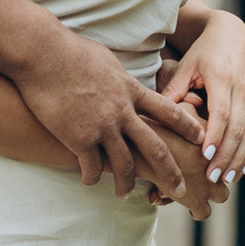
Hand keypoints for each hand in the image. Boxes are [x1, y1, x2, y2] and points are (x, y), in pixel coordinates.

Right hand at [20, 20, 206, 196]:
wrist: (43, 54)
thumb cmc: (69, 50)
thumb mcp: (106, 60)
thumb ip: (118, 77)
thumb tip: (121, 78)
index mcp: (131, 90)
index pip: (168, 111)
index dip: (187, 127)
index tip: (201, 138)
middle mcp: (122, 111)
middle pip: (155, 147)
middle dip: (170, 171)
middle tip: (180, 189)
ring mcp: (102, 127)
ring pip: (125, 164)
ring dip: (127, 183)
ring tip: (126, 195)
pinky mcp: (79, 138)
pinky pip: (92, 167)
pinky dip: (92, 177)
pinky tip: (89, 181)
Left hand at [155, 7, 244, 194]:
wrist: (234, 34)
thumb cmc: (204, 52)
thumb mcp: (186, 65)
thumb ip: (174, 89)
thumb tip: (156, 115)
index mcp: (223, 79)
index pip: (221, 113)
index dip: (215, 137)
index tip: (205, 158)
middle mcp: (242, 89)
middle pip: (237, 129)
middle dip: (226, 156)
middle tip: (212, 178)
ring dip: (240, 159)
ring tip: (226, 179)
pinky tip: (241, 169)